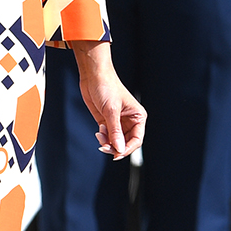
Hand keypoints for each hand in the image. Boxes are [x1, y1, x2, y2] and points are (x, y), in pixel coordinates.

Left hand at [71, 39, 145, 159]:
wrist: (93, 75)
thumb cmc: (106, 87)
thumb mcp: (111, 110)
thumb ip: (115, 131)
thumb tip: (119, 149)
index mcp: (138, 117)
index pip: (137, 140)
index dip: (127, 149)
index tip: (117, 155)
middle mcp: (129, 121)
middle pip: (126, 143)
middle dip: (115, 147)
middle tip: (104, 147)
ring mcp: (117, 122)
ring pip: (116, 141)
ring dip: (107, 143)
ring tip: (99, 135)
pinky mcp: (106, 121)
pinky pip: (107, 136)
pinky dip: (102, 137)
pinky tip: (98, 131)